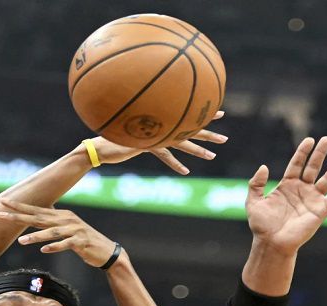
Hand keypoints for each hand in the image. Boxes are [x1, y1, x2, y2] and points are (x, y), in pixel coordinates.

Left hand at [0, 199, 117, 266]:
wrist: (106, 251)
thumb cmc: (82, 241)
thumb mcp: (66, 229)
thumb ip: (51, 224)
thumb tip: (36, 219)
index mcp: (61, 216)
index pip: (36, 210)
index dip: (19, 206)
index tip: (2, 202)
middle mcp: (66, 220)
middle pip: (39, 217)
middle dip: (19, 216)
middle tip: (1, 214)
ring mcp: (74, 230)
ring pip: (51, 232)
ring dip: (36, 236)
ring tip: (21, 242)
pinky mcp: (81, 242)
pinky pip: (66, 244)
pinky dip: (55, 247)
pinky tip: (44, 250)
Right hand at [85, 111, 227, 174]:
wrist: (101, 143)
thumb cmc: (115, 137)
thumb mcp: (134, 130)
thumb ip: (146, 125)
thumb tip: (155, 126)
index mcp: (162, 119)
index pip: (187, 115)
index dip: (204, 114)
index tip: (220, 112)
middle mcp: (161, 125)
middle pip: (190, 129)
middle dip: (209, 132)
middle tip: (225, 138)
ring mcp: (155, 134)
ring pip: (182, 143)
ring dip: (198, 150)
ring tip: (213, 156)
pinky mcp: (148, 144)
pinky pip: (165, 156)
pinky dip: (175, 164)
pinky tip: (186, 172)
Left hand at [246, 136, 326, 254]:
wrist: (271, 243)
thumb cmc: (262, 225)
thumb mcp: (253, 202)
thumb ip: (255, 184)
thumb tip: (263, 167)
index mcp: (287, 186)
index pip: (297, 164)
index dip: (303, 152)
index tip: (309, 140)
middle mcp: (302, 190)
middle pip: (313, 167)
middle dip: (320, 153)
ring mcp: (313, 200)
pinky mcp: (320, 212)